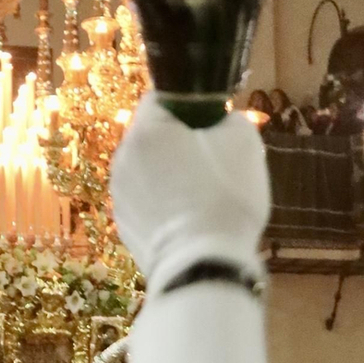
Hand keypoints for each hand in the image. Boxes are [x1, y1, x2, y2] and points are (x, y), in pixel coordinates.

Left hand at [109, 93, 269, 285]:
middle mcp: (122, 159)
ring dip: (172, 178)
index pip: (160, 98)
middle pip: (154, 139)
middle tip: (215, 166)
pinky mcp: (125, 229)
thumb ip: (230, 119)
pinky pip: (147, 206)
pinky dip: (165, 208)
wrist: (202, 264)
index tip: (214, 128)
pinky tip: (190, 224)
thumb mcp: (244, 141)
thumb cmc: (223, 195)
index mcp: (145, 130)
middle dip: (181, 146)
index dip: (191, 107)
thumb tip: (221, 124)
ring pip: (149, 173)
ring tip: (204, 200)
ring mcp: (119, 196)